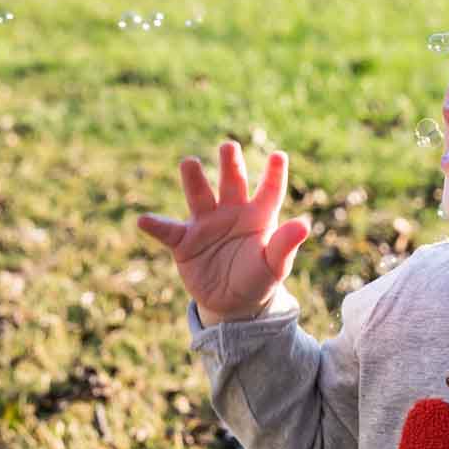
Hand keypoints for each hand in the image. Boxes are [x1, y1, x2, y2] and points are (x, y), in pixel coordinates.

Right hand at [135, 142, 310, 322]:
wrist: (233, 303)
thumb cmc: (258, 278)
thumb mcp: (274, 265)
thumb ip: (285, 245)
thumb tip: (304, 225)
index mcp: (259, 215)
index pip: (269, 190)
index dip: (274, 173)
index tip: (280, 156)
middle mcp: (232, 212)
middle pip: (231, 182)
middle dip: (230, 164)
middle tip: (229, 146)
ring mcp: (206, 224)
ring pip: (199, 196)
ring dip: (194, 180)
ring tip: (189, 162)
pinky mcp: (184, 242)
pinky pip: (168, 231)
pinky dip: (156, 226)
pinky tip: (144, 220)